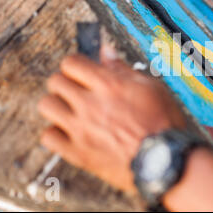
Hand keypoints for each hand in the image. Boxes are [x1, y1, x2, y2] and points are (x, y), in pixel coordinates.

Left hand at [37, 46, 185, 191]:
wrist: (166, 160)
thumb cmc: (163, 124)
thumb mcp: (151, 88)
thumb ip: (123, 69)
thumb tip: (106, 52)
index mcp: (109, 85)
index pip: (71, 62)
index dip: (76, 65)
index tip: (82, 72)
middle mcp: (90, 104)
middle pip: (55, 81)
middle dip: (65, 81)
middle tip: (77, 90)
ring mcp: (81, 129)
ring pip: (46, 105)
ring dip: (57, 104)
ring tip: (71, 110)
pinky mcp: (78, 153)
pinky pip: (48, 136)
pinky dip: (56, 132)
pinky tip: (70, 132)